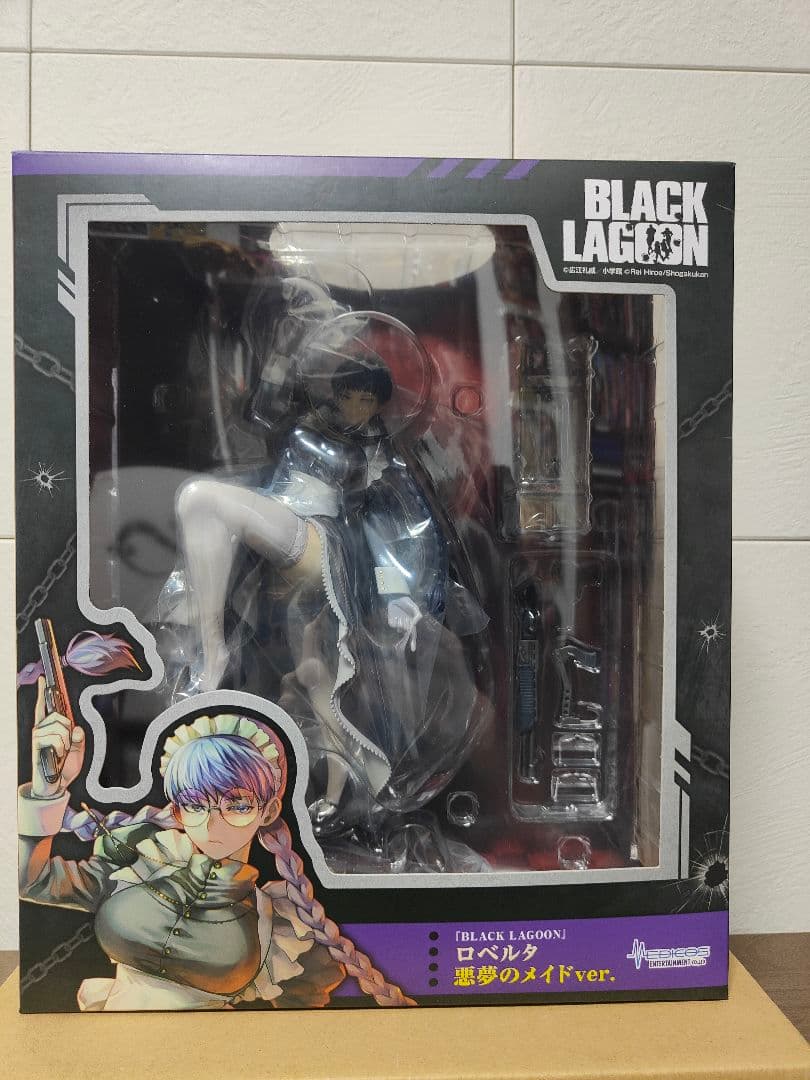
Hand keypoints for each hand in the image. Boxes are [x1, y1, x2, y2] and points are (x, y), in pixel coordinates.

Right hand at [31, 676, 83, 798]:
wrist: (56, 785)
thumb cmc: (64, 768)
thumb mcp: (78, 750)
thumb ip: (79, 738)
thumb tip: (76, 728)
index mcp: (50, 728)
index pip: (45, 707)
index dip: (44, 693)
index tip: (42, 679)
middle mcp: (41, 729)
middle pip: (60, 716)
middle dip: (68, 730)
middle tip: (65, 746)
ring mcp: (37, 736)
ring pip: (60, 728)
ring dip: (66, 742)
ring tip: (60, 753)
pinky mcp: (36, 745)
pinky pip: (56, 738)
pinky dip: (62, 748)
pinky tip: (56, 756)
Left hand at [387, 597, 421, 652]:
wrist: (396, 598)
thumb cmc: (406, 602)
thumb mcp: (413, 606)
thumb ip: (417, 613)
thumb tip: (419, 618)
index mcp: (411, 623)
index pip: (413, 634)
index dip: (413, 641)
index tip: (413, 649)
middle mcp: (404, 625)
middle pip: (406, 633)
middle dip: (405, 637)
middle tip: (407, 634)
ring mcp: (397, 624)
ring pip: (400, 628)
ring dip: (401, 625)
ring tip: (401, 615)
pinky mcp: (391, 622)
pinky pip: (393, 624)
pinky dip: (395, 622)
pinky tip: (396, 614)